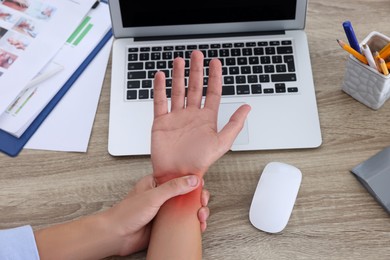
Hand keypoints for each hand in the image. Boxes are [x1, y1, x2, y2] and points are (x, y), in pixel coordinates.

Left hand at [102, 174, 209, 255]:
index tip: (202, 186)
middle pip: (187, 194)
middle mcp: (162, 196)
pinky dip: (192, 224)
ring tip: (201, 217)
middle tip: (202, 203)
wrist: (116, 236)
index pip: (180, 178)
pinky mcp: (166, 224)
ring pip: (187, 209)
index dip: (193, 181)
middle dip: (198, 198)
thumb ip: (173, 187)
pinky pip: (183, 222)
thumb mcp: (153, 196)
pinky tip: (197, 226)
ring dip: (198, 212)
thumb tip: (192, 179)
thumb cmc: (126, 213)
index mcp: (157, 183)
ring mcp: (165, 210)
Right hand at [151, 50, 250, 182]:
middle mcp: (192, 115)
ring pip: (178, 90)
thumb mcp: (222, 143)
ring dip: (178, 75)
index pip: (213, 92)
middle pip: (195, 87)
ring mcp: (176, 117)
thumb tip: (248, 107)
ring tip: (179, 61)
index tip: (215, 62)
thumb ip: (235, 124)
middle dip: (196, 70)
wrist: (177, 174)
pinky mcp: (161, 121)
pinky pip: (160, 101)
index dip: (215, 77)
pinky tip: (161, 77)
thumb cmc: (199, 162)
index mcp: (207, 118)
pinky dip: (160, 89)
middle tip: (197, 54)